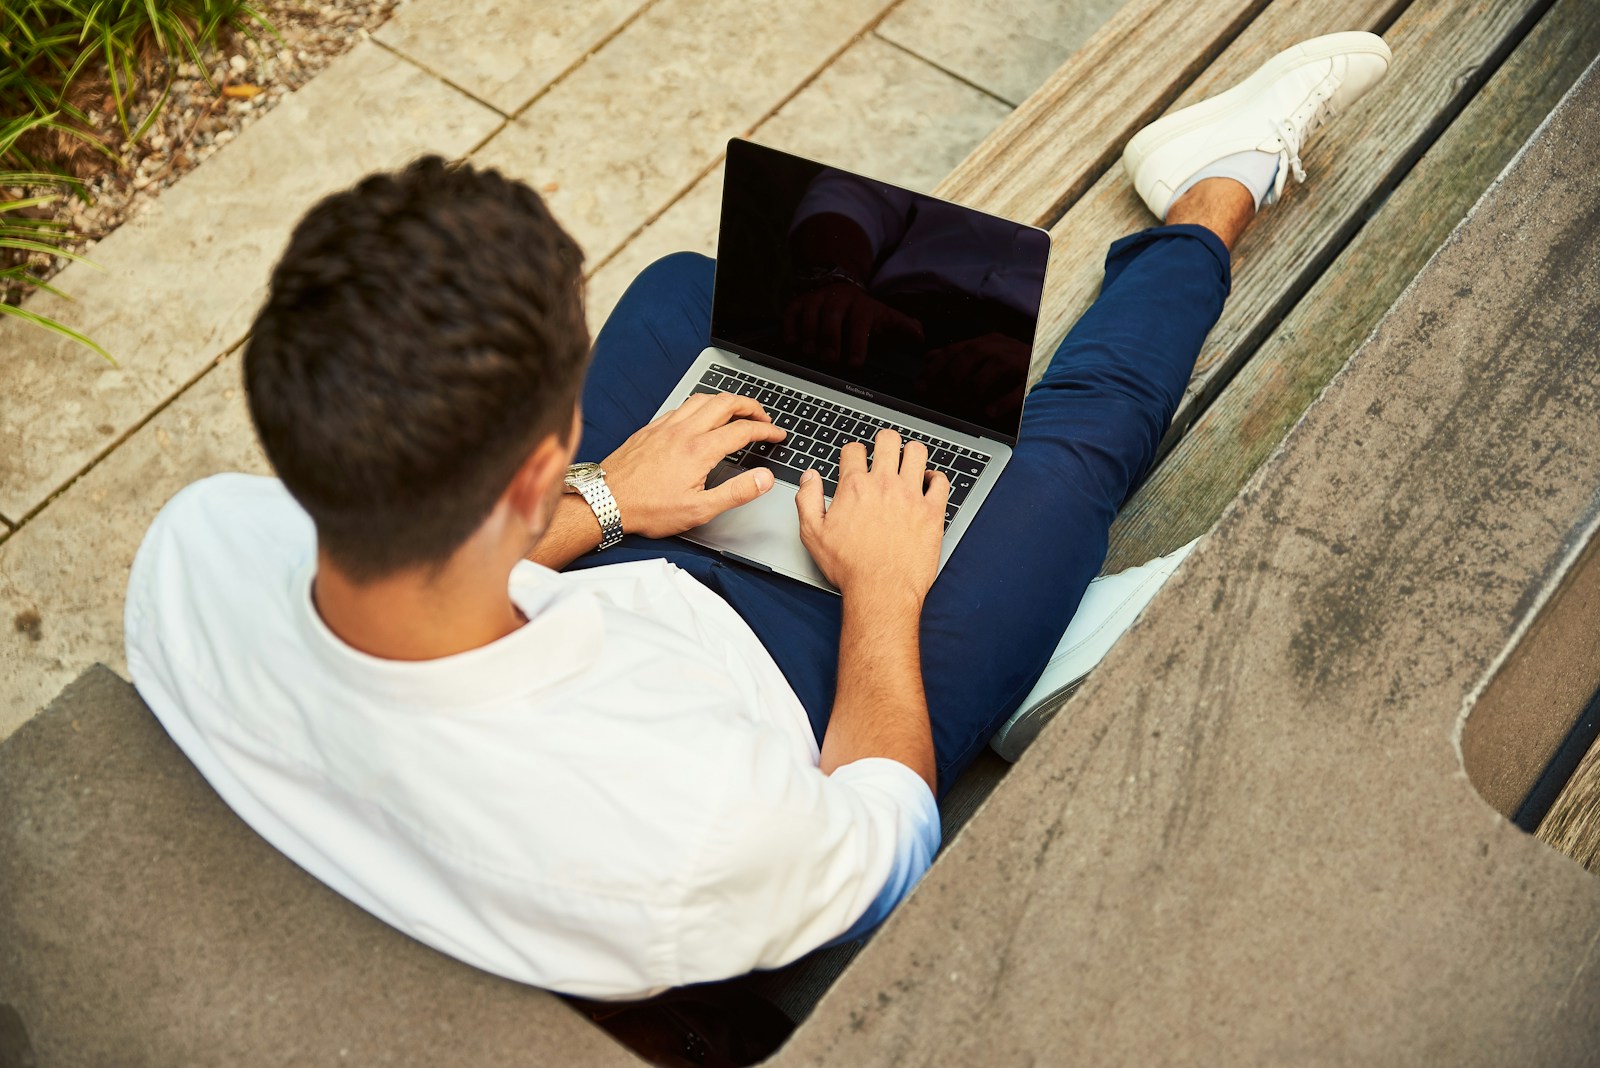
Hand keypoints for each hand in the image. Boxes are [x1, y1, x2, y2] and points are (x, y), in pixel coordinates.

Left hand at [602, 393, 786, 537]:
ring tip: (738, 412)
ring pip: (703, 398)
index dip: (766, 430)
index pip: (743, 430)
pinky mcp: (651, 428)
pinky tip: (701, 416)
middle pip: (726, 403)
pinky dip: (701, 405)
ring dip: (726, 400)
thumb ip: (736, 493)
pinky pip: (682, 405)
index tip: (777, 435)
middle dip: (751, 406)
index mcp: (699, 450)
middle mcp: (683, 431)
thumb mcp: (698, 510)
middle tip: (763, 418)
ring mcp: (665, 426)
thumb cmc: (646, 508)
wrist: (605, 500)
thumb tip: (763, 478)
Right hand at [783, 283, 923, 365]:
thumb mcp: (884, 315)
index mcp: (860, 306)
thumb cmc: (862, 311)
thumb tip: (920, 336)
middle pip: (831, 318)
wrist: (837, 284)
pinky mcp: (798, 303)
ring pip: (810, 316)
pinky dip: (790, 328)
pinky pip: (791, 313)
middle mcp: (837, 300)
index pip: (859, 323)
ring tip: (811, 354)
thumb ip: (902, 327)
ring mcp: (816, 300)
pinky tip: (793, 343)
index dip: (857, 344)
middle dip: (830, 340)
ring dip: (809, 337)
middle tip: (829, 360)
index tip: (854, 364)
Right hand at [795, 429, 949, 599]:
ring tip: (909, 461)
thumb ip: (807, 500)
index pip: (854, 450)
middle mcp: (884, 485)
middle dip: (885, 441)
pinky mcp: (932, 511)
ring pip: (917, 452)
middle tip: (885, 450)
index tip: (856, 460)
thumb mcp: (813, 534)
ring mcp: (911, 496)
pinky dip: (937, 478)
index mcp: (855, 487)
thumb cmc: (850, 567)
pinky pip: (942, 481)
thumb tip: (809, 477)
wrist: (881, 590)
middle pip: (888, 440)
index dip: (853, 452)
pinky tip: (930, 483)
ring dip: (912, 453)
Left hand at [917, 332, 1028, 423]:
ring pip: (991, 370)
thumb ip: (957, 356)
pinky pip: (1016, 390)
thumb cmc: (1011, 366)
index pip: (955, 350)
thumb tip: (929, 358)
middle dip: (950, 378)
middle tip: (940, 399)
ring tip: (963, 406)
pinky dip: (1001, 403)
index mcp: (986, 342)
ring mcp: (1018, 360)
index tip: (920, 386)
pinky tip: (989, 413)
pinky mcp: (1032, 378)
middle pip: (970, 356)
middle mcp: (1001, 346)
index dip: (935, 369)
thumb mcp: (983, 357)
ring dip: (973, 390)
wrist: (1048, 365)